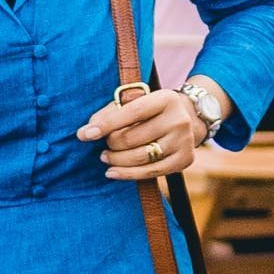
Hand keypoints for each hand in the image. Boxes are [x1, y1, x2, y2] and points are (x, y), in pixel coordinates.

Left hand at [78, 88, 203, 180]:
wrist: (188, 119)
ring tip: (105, 157)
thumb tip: (86, 132)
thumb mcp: (135, 103)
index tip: (84, 135)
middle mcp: (178, 119)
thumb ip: (110, 113)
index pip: (131, 112)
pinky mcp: (184, 159)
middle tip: (105, 146)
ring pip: (139, 158)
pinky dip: (127, 174)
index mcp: (165, 99)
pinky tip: (112, 172)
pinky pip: (150, 172)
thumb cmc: (151, 111)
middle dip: (111, 144)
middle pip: (132, 138)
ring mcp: (184, 141)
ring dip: (116, 160)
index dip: (106, 125)